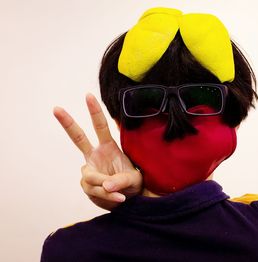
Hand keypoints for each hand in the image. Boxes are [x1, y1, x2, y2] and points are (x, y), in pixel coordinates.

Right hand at [53, 93, 142, 210]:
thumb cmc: (133, 184)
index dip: (95, 111)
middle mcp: (96, 155)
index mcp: (109, 147)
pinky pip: (94, 191)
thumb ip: (121, 181)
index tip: (89, 96)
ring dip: (105, 188)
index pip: (101, 127)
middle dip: (68, 123)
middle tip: (56, 108)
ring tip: (121, 195)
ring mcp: (89, 170)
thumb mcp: (134, 180)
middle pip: (79, 137)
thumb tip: (106, 184)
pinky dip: (106, 197)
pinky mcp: (87, 185)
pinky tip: (118, 199)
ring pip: (91, 177)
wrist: (129, 199)